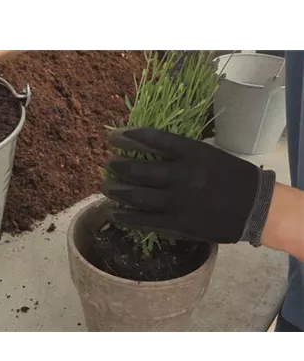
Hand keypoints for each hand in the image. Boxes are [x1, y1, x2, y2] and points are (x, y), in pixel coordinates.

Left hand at [101, 127, 276, 245]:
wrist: (256, 207)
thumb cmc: (232, 177)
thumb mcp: (208, 154)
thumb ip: (180, 153)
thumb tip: (145, 150)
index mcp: (192, 152)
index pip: (152, 139)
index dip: (128, 136)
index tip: (112, 136)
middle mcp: (183, 175)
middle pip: (139, 169)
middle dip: (118, 166)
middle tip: (108, 164)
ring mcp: (178, 201)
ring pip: (137, 196)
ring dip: (116, 190)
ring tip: (105, 186)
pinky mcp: (178, 224)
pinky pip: (144, 220)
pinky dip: (125, 216)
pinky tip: (113, 212)